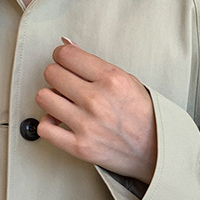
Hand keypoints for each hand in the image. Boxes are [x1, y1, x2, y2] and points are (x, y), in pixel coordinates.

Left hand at [35, 39, 156, 183]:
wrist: (156, 151)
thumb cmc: (144, 116)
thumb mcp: (128, 81)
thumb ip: (96, 66)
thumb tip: (68, 47)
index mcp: (111, 79)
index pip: (66, 55)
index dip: (62, 57)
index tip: (65, 63)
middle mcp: (97, 100)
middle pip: (52, 73)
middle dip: (57, 76)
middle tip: (67, 84)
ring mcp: (87, 125)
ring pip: (43, 97)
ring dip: (51, 98)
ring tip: (64, 103)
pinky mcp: (80, 147)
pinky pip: (45, 128)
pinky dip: (49, 124)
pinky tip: (60, 122)